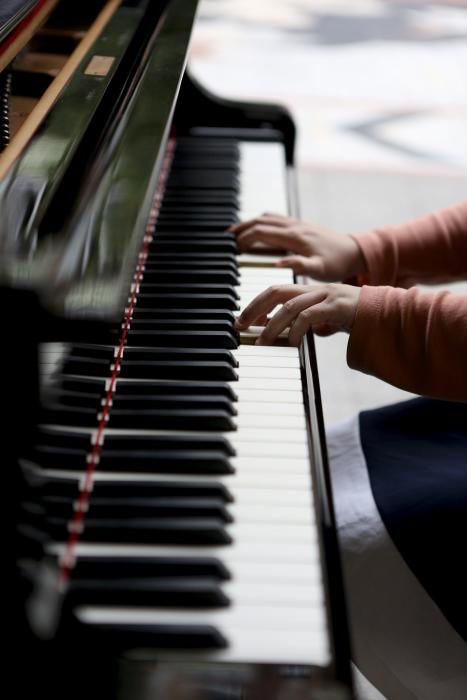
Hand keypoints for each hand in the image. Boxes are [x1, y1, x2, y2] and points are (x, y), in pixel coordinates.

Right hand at [229, 213, 365, 280]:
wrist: (354, 252)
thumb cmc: (337, 264)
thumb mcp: (319, 270)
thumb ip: (298, 266)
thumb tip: (276, 263)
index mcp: (294, 237)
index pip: (262, 232)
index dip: (245, 238)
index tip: (233, 249)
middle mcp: (294, 226)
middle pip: (260, 222)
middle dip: (241, 229)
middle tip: (225, 239)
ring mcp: (297, 224)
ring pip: (266, 218)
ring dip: (249, 223)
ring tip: (234, 232)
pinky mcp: (300, 225)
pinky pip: (275, 219)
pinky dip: (261, 222)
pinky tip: (256, 228)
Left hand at [235, 283, 360, 345]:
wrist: (386, 313)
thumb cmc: (358, 317)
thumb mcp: (330, 320)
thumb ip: (314, 323)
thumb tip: (300, 335)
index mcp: (311, 291)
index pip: (276, 290)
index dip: (257, 303)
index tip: (244, 319)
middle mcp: (315, 290)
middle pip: (276, 292)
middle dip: (255, 308)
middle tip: (241, 325)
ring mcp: (326, 296)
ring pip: (289, 306)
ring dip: (272, 326)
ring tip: (263, 342)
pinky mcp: (336, 307)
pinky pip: (309, 317)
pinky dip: (296, 331)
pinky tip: (292, 344)